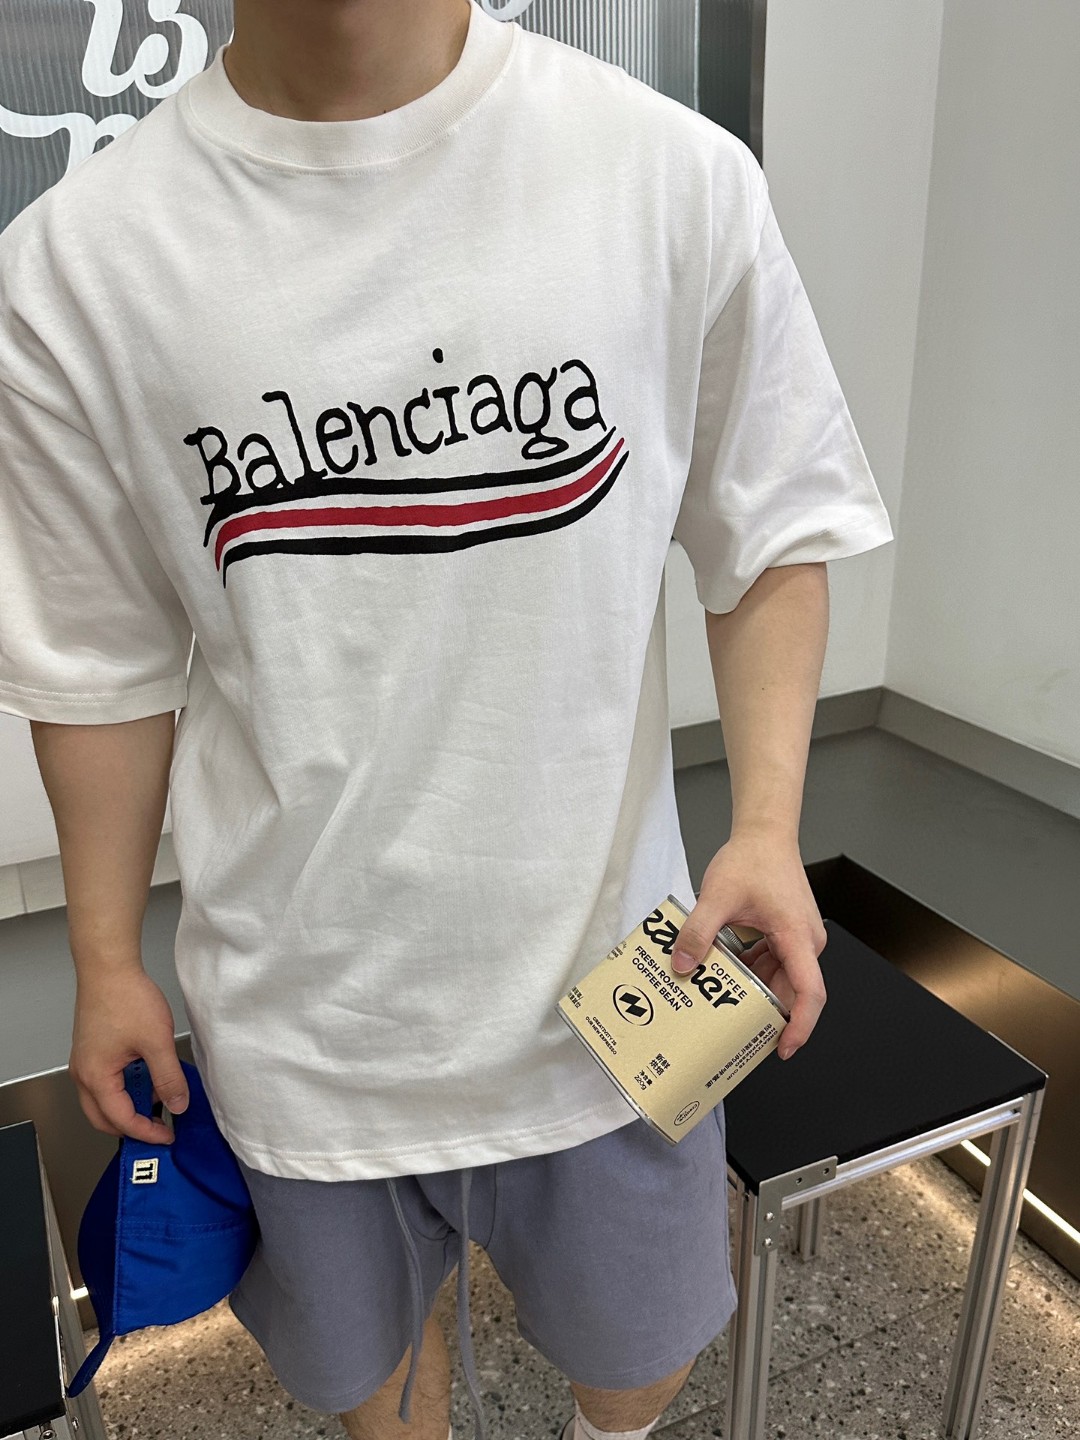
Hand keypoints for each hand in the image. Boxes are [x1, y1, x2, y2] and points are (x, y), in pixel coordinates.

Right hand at [70, 968, 189, 1143]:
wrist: (109, 967)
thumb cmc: (126, 997)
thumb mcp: (157, 1041)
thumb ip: (169, 1078)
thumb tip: (178, 1104)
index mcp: (96, 1078)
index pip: (121, 1120)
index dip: (147, 1132)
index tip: (167, 1136)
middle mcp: (84, 1074)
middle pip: (105, 1118)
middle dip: (133, 1126)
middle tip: (161, 1127)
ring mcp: (85, 1062)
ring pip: (104, 1100)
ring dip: (130, 1105)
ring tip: (160, 1098)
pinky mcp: (92, 1051)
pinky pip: (106, 1081)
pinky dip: (126, 1087)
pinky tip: (149, 1076)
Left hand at [670, 829, 827, 1059]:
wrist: (765, 833)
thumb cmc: (753, 858)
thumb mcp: (717, 896)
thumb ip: (698, 932)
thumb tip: (681, 964)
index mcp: (798, 936)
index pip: (810, 992)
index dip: (800, 1025)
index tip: (784, 1047)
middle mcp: (806, 941)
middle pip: (795, 991)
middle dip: (771, 1016)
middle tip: (742, 1037)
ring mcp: (798, 938)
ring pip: (784, 979)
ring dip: (759, 993)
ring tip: (729, 1010)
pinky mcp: (788, 933)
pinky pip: (775, 964)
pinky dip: (755, 974)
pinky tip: (729, 977)